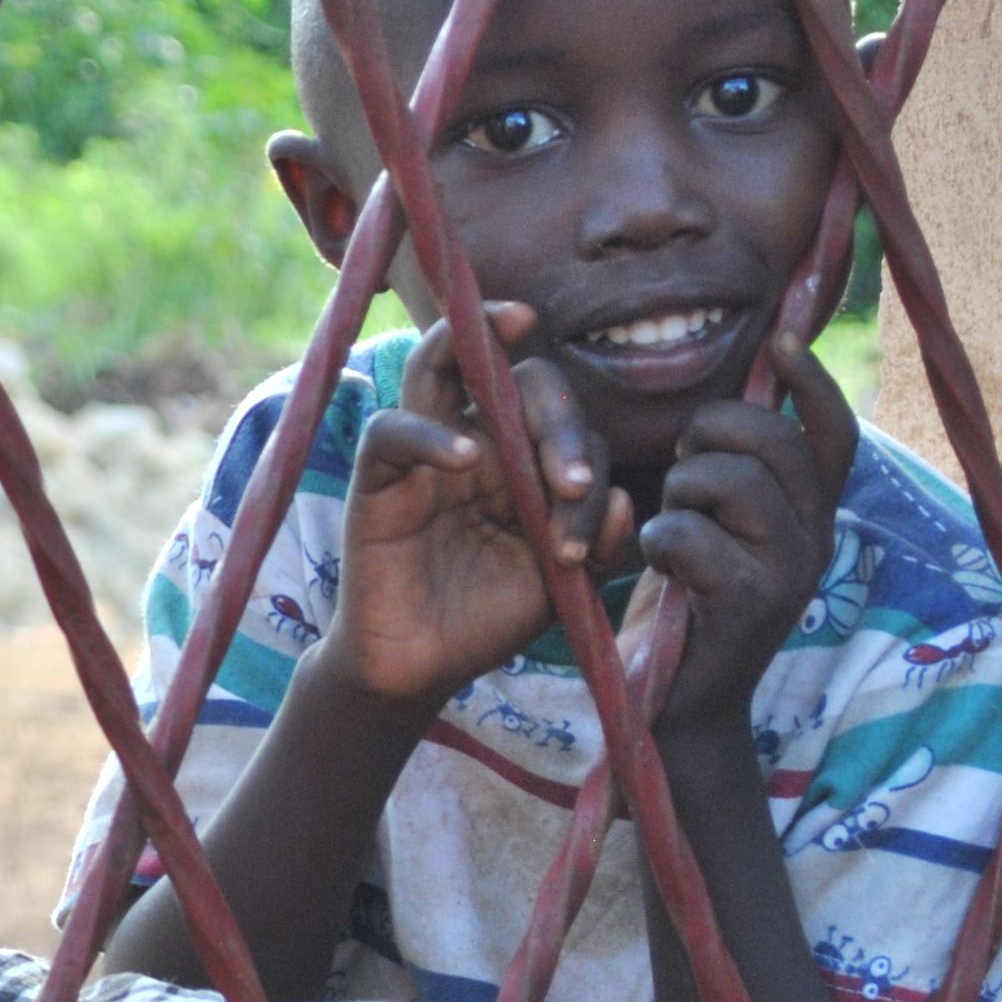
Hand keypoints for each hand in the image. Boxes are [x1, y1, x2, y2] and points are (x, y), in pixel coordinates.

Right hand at [319, 308, 626, 710]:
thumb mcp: (561, 582)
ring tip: (515, 331)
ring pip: (440, 364)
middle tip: (570, 485)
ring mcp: (424, 455)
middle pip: (516, 378)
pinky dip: (428, 434)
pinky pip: (391, 431)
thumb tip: (624, 501)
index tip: (586, 528)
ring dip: (479, 344)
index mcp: (522, 461)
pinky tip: (464, 458)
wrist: (422, 670)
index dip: (582, 458)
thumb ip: (599, 541)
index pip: (562, 421)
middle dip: (556, 418)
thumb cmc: (487, 618)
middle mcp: (475, 442)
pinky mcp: (377, 481)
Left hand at [639, 332, 855, 738]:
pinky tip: (657, 570)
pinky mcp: (750, 605)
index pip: (833, 431)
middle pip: (772, 440)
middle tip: (681, 473)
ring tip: (670, 529)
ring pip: (727, 480)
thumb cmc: (687, 605)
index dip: (813, 379)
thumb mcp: (719, 528)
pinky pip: (689, 534)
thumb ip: (737, 473)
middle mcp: (817, 538)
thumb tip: (750, 388)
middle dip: (709, 435)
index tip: (783, 336)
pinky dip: (655, 542)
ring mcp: (789, 572)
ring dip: (678, 492)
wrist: (677, 706)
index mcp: (812, 515)